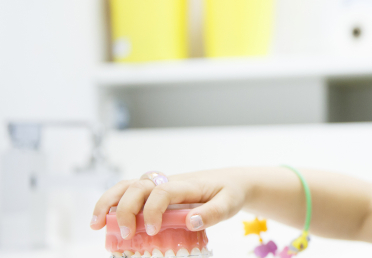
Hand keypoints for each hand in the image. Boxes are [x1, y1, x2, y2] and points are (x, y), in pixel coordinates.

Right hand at [89, 168, 248, 238]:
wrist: (231, 182)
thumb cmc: (229, 193)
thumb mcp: (230, 204)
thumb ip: (213, 213)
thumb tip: (190, 221)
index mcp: (187, 185)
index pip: (162, 191)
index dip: (153, 209)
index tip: (153, 230)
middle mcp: (168, 181)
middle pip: (138, 187)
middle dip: (126, 209)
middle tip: (128, 235)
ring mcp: (158, 186)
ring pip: (126, 186)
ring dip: (108, 202)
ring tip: (96, 225)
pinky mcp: (153, 193)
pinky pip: (128, 194)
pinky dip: (111, 204)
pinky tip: (102, 222)